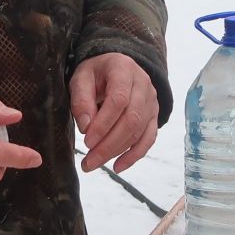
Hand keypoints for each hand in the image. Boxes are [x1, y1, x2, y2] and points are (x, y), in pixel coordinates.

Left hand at [70, 53, 159, 173]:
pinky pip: (148, 139)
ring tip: (93, 163)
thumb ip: (81, 100)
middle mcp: (143, 84)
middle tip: (88, 161)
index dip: (104, 123)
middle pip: (132, 119)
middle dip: (109, 144)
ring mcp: (151, 101)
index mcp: (124, 69)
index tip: (87, 141)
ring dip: (117, 151)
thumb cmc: (95, 73)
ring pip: (139, 131)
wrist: (114, 67)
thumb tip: (86, 127)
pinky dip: (134, 155)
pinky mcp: (153, 116)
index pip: (119, 99)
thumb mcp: (81, 78)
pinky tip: (117, 166)